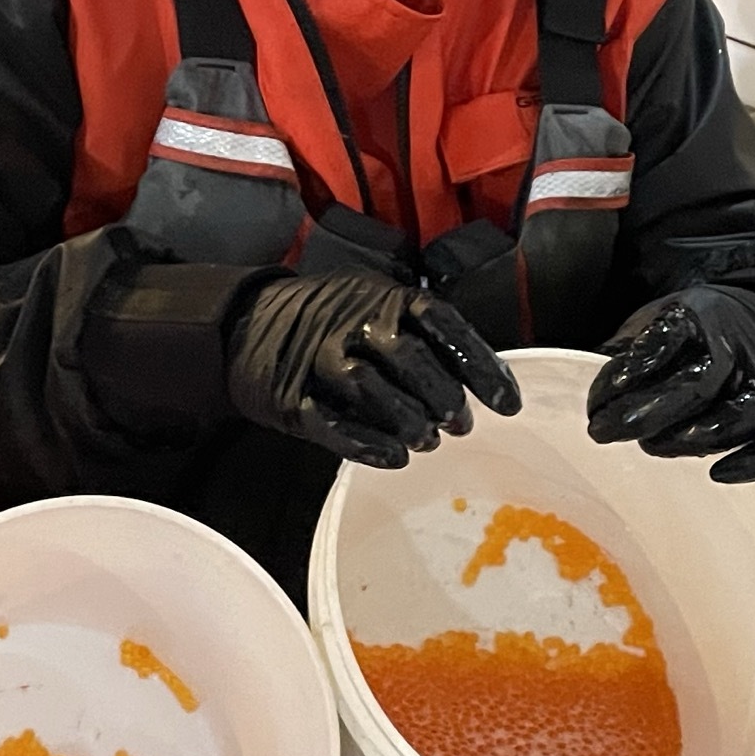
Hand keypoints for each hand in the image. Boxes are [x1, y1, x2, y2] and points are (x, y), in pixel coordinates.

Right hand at [225, 273, 521, 468]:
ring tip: (426, 442)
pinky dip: (366, 443)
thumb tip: (474, 382)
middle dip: (444, 398)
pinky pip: (330, 422)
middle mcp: (355, 322)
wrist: (246, 322)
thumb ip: (421, 334)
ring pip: (371, 389)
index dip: (481, 366)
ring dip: (407, 421)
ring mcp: (320, 358)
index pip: (445, 326)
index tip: (508, 404)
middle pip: (410, 359)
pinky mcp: (291, 395)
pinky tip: (394, 457)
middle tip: (460, 427)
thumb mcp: (377, 304)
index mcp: (386, 298)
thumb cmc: (329, 320)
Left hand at [587, 283, 754, 483]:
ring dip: (693, 438)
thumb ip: (620, 359)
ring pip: (742, 414)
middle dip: (647, 412)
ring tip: (650, 447)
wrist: (744, 323)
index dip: (631, 369)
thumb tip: (585, 396)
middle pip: (699, 383)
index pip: (665, 339)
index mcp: (694, 317)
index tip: (597, 398)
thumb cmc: (681, 337)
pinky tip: (718, 475)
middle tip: (603, 431)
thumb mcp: (645, 328)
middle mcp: (735, 347)